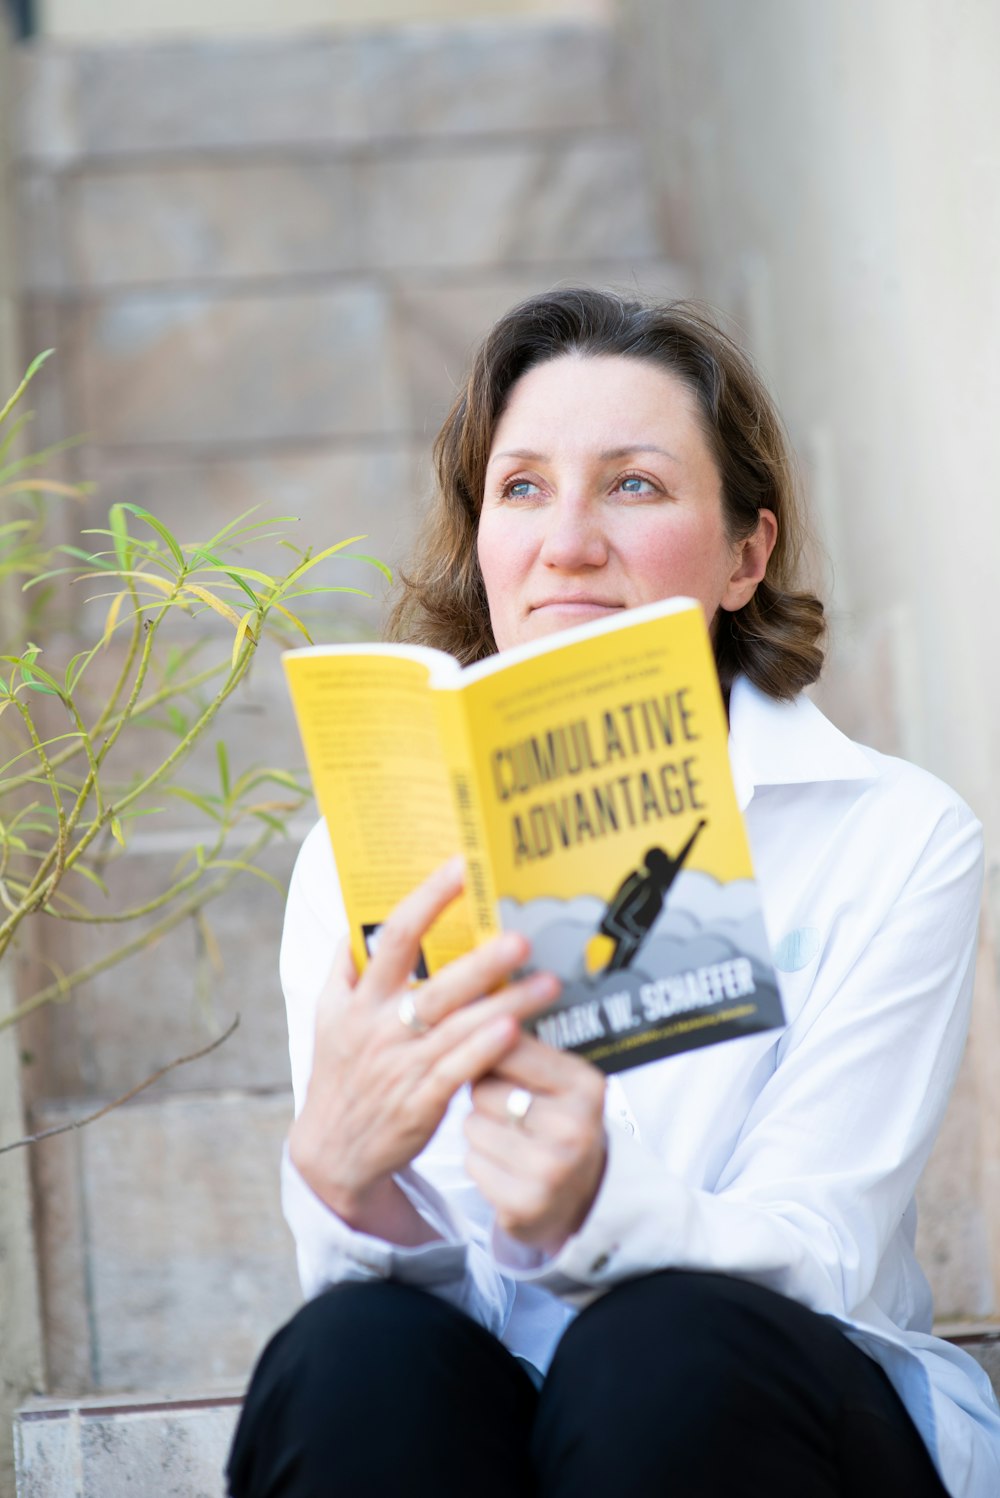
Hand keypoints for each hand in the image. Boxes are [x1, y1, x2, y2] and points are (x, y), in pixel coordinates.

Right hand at [289, 858, 559, 1232]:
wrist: (331, 1153)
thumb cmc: (340, 1074)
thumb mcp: (328, 1019)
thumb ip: (344, 970)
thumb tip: (356, 921)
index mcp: (360, 1000)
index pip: (393, 938)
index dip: (428, 899)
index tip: (461, 867)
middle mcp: (380, 1028)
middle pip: (437, 984)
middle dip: (482, 960)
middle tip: (521, 936)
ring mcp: (401, 1066)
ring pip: (459, 1027)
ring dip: (506, 1003)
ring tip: (548, 984)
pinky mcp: (419, 1102)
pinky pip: (457, 1071)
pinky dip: (485, 1050)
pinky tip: (514, 1031)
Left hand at [465, 1035, 606, 1257]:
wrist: (582, 1194)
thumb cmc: (559, 1124)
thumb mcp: (559, 1081)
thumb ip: (522, 1048)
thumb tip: (472, 1008)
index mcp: (585, 1085)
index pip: (512, 1046)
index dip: (488, 1047)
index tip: (484, 1049)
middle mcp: (574, 1126)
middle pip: (484, 1090)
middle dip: (485, 1096)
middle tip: (508, 1108)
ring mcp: (552, 1168)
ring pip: (472, 1127)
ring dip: (479, 1131)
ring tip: (509, 1138)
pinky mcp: (526, 1203)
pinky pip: (472, 1164)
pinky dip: (480, 1163)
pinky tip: (505, 1166)